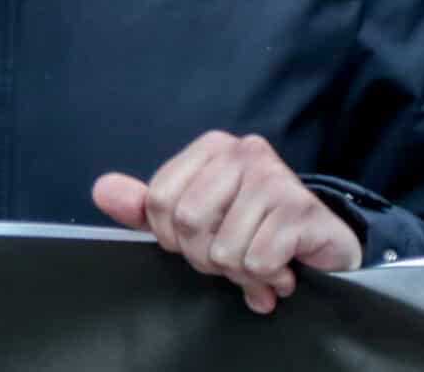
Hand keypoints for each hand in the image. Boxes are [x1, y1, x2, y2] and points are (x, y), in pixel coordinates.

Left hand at [92, 131, 362, 313]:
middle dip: (205, 257)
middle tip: (230, 257)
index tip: (198, 241)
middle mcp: (243, 151)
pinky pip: (257, 261)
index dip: (170, 237)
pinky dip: (266, 276)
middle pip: (188, 222)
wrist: (320, 239)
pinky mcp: (299, 207)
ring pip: (223, 248)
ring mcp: (274, 176)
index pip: (159, 200)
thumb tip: (102, 190)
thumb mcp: (195, 216)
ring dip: (239, 271)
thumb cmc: (252, 226)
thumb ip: (147, 206)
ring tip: (259, 260)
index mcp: (212, 148)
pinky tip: (282, 265)